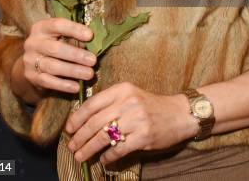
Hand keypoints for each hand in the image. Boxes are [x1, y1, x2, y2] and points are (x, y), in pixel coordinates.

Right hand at [22, 17, 96, 94]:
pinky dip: (64, 85)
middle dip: (76, 55)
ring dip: (73, 71)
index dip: (74, 29)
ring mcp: (30, 60)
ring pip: (52, 66)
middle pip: (55, 48)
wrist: (33, 63)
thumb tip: (93, 43)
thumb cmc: (55, 44)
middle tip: (93, 60)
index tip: (90, 35)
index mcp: (41, 28)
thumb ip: (74, 38)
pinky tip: (76, 87)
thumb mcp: (61, 36)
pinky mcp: (31, 77)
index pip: (58, 25)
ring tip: (89, 74)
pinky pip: (48, 81)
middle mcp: (33, 42)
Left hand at [64, 82, 198, 165]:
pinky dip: (108, 157)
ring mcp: (136, 119)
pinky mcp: (144, 136)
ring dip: (89, 149)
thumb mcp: (131, 95)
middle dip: (79, 137)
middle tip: (71, 146)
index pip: (92, 103)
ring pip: (103, 137)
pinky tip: (103, 160)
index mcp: (122, 89)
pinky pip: (119, 149)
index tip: (69, 128)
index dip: (77, 118)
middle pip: (95, 122)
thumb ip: (111, 102)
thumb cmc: (151, 105)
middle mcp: (128, 102)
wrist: (179, 114)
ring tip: (80, 156)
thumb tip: (84, 118)